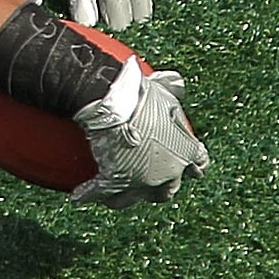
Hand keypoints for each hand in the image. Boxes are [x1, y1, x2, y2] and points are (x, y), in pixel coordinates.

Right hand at [71, 63, 207, 205]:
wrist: (115, 101)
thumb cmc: (142, 95)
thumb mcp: (163, 90)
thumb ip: (173, 89)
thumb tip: (177, 80)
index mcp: (187, 150)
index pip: (199, 163)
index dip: (192, 165)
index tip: (188, 166)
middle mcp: (170, 171)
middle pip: (169, 189)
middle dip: (160, 186)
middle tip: (148, 178)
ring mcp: (143, 180)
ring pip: (137, 198)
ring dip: (128, 196)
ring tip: (117, 194)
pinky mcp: (116, 182)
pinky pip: (102, 192)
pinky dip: (89, 194)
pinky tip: (79, 196)